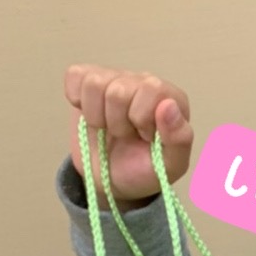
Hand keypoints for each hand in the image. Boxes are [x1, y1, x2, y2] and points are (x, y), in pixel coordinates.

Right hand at [65, 65, 193, 207]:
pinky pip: (75, 75)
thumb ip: (179, 138)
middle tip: (125, 136)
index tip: (144, 136)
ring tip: (109, 128)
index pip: (150, 89)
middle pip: (118, 90)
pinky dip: (77, 100)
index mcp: (171, 97)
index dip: (141, 118)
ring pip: (95, 83)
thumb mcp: (170, 166)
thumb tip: (169, 105)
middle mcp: (143, 81)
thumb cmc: (144, 170)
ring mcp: (115, 78)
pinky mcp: (88, 81)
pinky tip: (90, 114)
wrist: (113, 180)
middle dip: (118, 123)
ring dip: (97, 115)